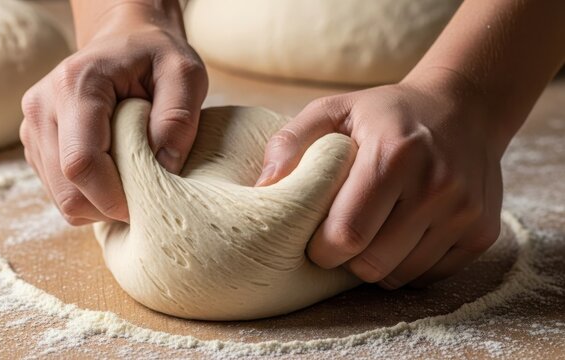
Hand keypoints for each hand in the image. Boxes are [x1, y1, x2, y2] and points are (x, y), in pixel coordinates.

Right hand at [20, 2, 207, 224]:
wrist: (124, 39)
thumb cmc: (156, 55)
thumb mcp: (185, 74)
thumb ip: (179, 118)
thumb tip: (165, 170)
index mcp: (75, 85)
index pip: (81, 163)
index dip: (114, 198)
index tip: (148, 203)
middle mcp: (42, 107)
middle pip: (67, 190)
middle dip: (109, 206)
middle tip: (145, 195)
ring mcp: (33, 127)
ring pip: (61, 198)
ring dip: (99, 203)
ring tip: (131, 176)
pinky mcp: (36, 144)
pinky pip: (60, 192)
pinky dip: (89, 196)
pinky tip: (113, 172)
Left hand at [256, 69, 503, 287]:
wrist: (464, 109)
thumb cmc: (386, 113)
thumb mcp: (334, 110)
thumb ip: (291, 142)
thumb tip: (263, 188)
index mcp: (394, 155)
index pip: (347, 235)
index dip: (321, 249)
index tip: (315, 239)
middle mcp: (436, 186)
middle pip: (372, 263)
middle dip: (346, 260)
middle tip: (341, 236)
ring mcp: (465, 212)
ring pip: (400, 275)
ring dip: (376, 264)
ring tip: (372, 231)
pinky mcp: (481, 232)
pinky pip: (429, 276)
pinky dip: (407, 265)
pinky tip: (401, 235)